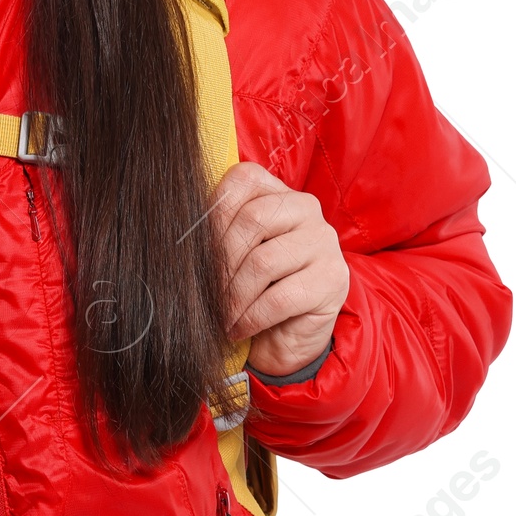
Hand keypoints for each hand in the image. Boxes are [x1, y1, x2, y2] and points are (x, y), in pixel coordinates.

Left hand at [208, 161, 347, 377]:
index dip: (214, 214)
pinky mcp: (333, 280)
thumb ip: (214, 228)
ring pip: (263, 261)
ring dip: (233, 296)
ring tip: (222, 314)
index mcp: (278, 191)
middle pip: (252, 220)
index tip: (198, 249)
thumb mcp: (231, 251)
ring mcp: (324, 242)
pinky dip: (251, 317)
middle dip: (221, 262)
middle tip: (207, 291)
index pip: (242, 181)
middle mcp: (307, 208)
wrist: (285, 334)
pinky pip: (281, 298)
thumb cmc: (251, 285)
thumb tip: (181, 228)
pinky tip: (239, 327)